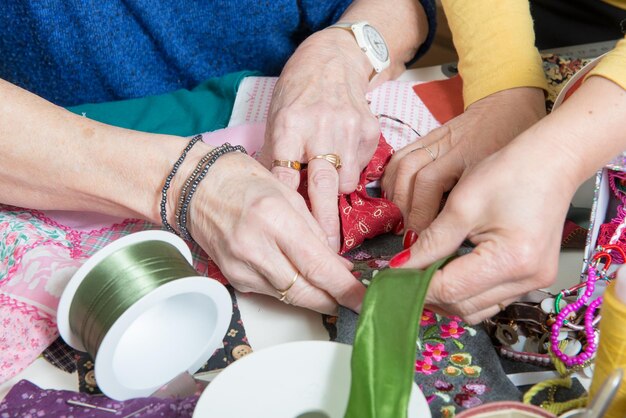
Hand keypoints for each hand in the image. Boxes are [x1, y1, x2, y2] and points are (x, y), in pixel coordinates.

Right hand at [184, 150, 364, 313]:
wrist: (195, 187)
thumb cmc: (242, 180)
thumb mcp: (288, 193)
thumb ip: (315, 230)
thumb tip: (337, 263)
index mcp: (275, 219)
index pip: (318, 265)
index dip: (345, 288)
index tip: (363, 298)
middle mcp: (256, 247)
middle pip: (305, 291)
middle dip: (334, 299)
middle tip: (353, 299)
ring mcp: (241, 266)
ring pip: (290, 297)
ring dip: (314, 296)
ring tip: (330, 287)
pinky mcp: (234, 277)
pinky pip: (272, 292)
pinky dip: (291, 289)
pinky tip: (300, 279)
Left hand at [259, 29, 380, 250]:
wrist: (332, 61)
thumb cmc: (296, 95)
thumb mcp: (276, 120)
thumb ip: (276, 159)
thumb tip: (277, 202)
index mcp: (289, 124)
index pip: (286, 174)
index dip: (290, 209)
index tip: (293, 236)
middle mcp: (321, 127)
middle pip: (323, 186)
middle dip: (325, 224)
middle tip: (326, 253)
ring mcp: (349, 129)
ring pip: (346, 183)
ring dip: (335, 191)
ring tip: (327, 177)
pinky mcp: (370, 131)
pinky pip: (361, 169)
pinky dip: (350, 171)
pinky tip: (341, 154)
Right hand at [382, 87, 545, 233]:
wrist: (509, 104)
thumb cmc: (514, 141)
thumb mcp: (504, 172)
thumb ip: (479, 197)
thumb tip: (454, 234)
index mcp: (470, 152)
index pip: (430, 182)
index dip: (420, 215)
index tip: (421, 242)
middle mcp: (447, 143)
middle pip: (410, 173)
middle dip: (404, 208)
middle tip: (407, 235)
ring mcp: (434, 138)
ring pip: (401, 164)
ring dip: (394, 195)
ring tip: (397, 220)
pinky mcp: (426, 136)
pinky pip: (399, 157)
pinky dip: (391, 179)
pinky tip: (394, 199)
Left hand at [389, 131, 579, 322]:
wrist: (553, 160)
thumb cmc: (509, 173)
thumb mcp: (462, 204)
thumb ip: (431, 241)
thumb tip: (401, 266)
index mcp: (511, 260)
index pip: (450, 288)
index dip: (415, 284)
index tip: (390, 276)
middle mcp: (528, 280)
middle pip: (463, 307)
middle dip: (428, 295)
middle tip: (401, 277)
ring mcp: (534, 282)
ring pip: (476, 309)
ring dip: (446, 297)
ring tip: (421, 276)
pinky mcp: (534, 278)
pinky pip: (491, 299)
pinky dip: (465, 291)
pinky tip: (447, 273)